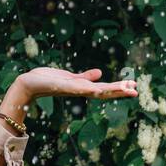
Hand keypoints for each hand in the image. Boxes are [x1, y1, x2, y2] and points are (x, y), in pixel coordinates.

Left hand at [16, 67, 138, 101]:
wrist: (29, 84)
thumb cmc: (48, 81)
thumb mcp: (70, 77)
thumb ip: (85, 77)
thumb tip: (100, 73)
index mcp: (82, 87)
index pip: (104, 89)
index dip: (119, 88)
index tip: (134, 86)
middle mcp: (79, 91)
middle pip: (103, 92)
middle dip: (120, 91)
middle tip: (136, 91)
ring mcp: (72, 90)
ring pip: (95, 91)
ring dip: (110, 90)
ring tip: (126, 88)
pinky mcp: (63, 86)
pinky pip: (77, 88)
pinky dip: (88, 89)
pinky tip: (97, 88)